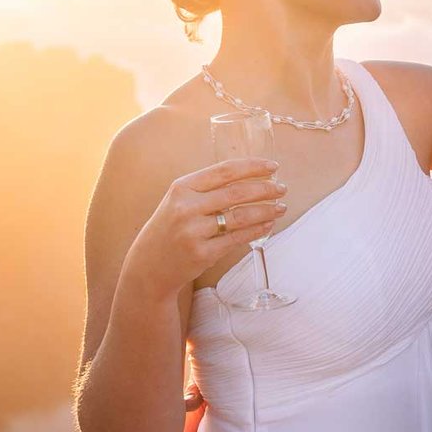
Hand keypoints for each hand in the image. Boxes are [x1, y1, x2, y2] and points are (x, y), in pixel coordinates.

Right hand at [125, 158, 287, 298]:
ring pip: (240, 217)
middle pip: (236, 193)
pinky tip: (268, 225)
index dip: (252, 166)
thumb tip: (250, 176)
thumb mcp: (180, 200)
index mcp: (182, 187)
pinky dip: (257, 230)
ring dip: (266, 210)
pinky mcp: (202, 254)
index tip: (273, 166)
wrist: (149, 265)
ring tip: (281, 207)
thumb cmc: (171, 228)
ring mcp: (193, 232)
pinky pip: (237, 239)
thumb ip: (207, 188)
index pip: (224, 170)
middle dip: (265, 189)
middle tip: (282, 188)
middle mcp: (186, 207)